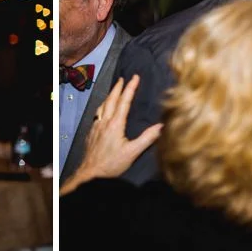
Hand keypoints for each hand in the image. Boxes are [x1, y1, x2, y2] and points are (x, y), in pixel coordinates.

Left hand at [58, 75, 161, 194]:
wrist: (90, 173)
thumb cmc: (111, 164)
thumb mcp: (133, 152)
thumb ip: (147, 138)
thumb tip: (161, 126)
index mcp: (115, 124)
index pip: (124, 101)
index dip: (130, 88)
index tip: (135, 77)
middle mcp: (104, 122)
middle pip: (111, 100)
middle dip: (117, 88)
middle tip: (123, 79)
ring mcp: (96, 127)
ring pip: (102, 106)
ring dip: (108, 96)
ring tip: (113, 91)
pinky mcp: (91, 133)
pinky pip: (96, 115)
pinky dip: (102, 107)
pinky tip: (103, 111)